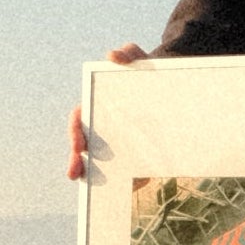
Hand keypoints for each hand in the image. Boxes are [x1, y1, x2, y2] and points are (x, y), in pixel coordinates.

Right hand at [66, 44, 147, 179]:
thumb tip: (113, 56)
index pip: (79, 121)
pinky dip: (128, 181)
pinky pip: (126, 170)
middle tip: (76, 174)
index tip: (78, 146)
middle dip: (76, 161)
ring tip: (97, 191)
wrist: (169, 87)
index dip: (75, 134)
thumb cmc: (147, 74)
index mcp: (98, 106)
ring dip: (96, 176)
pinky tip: (132, 189)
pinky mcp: (134, 153)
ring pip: (100, 162)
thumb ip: (128, 54)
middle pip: (83, 147)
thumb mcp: (140, 61)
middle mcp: (102, 125)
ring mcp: (116, 140)